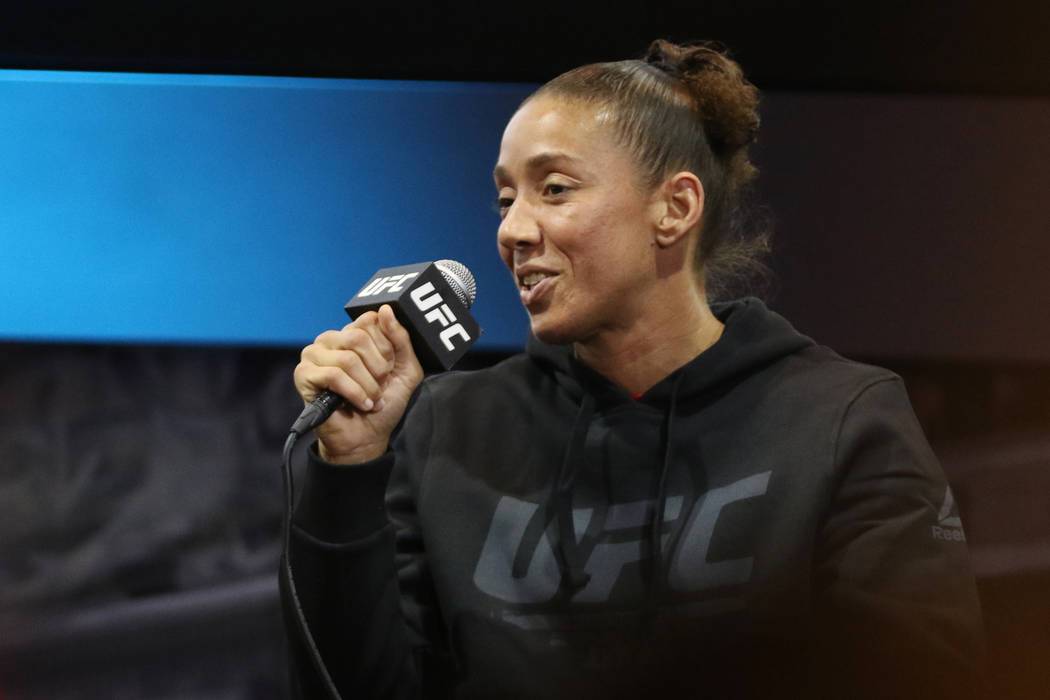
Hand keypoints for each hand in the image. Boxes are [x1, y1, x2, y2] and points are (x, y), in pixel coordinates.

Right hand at [293, 304, 423, 463]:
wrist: (367, 437)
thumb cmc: (384, 402)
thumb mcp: (405, 369)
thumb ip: (400, 339)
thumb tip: (384, 310)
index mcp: (353, 332)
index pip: (371, 320)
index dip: (386, 347)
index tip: (388, 369)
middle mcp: (331, 338)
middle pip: (359, 337)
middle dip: (378, 368)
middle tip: (380, 386)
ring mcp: (314, 354)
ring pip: (348, 358)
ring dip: (368, 385)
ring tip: (371, 399)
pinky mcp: (303, 374)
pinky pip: (334, 375)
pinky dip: (354, 393)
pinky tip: (360, 404)